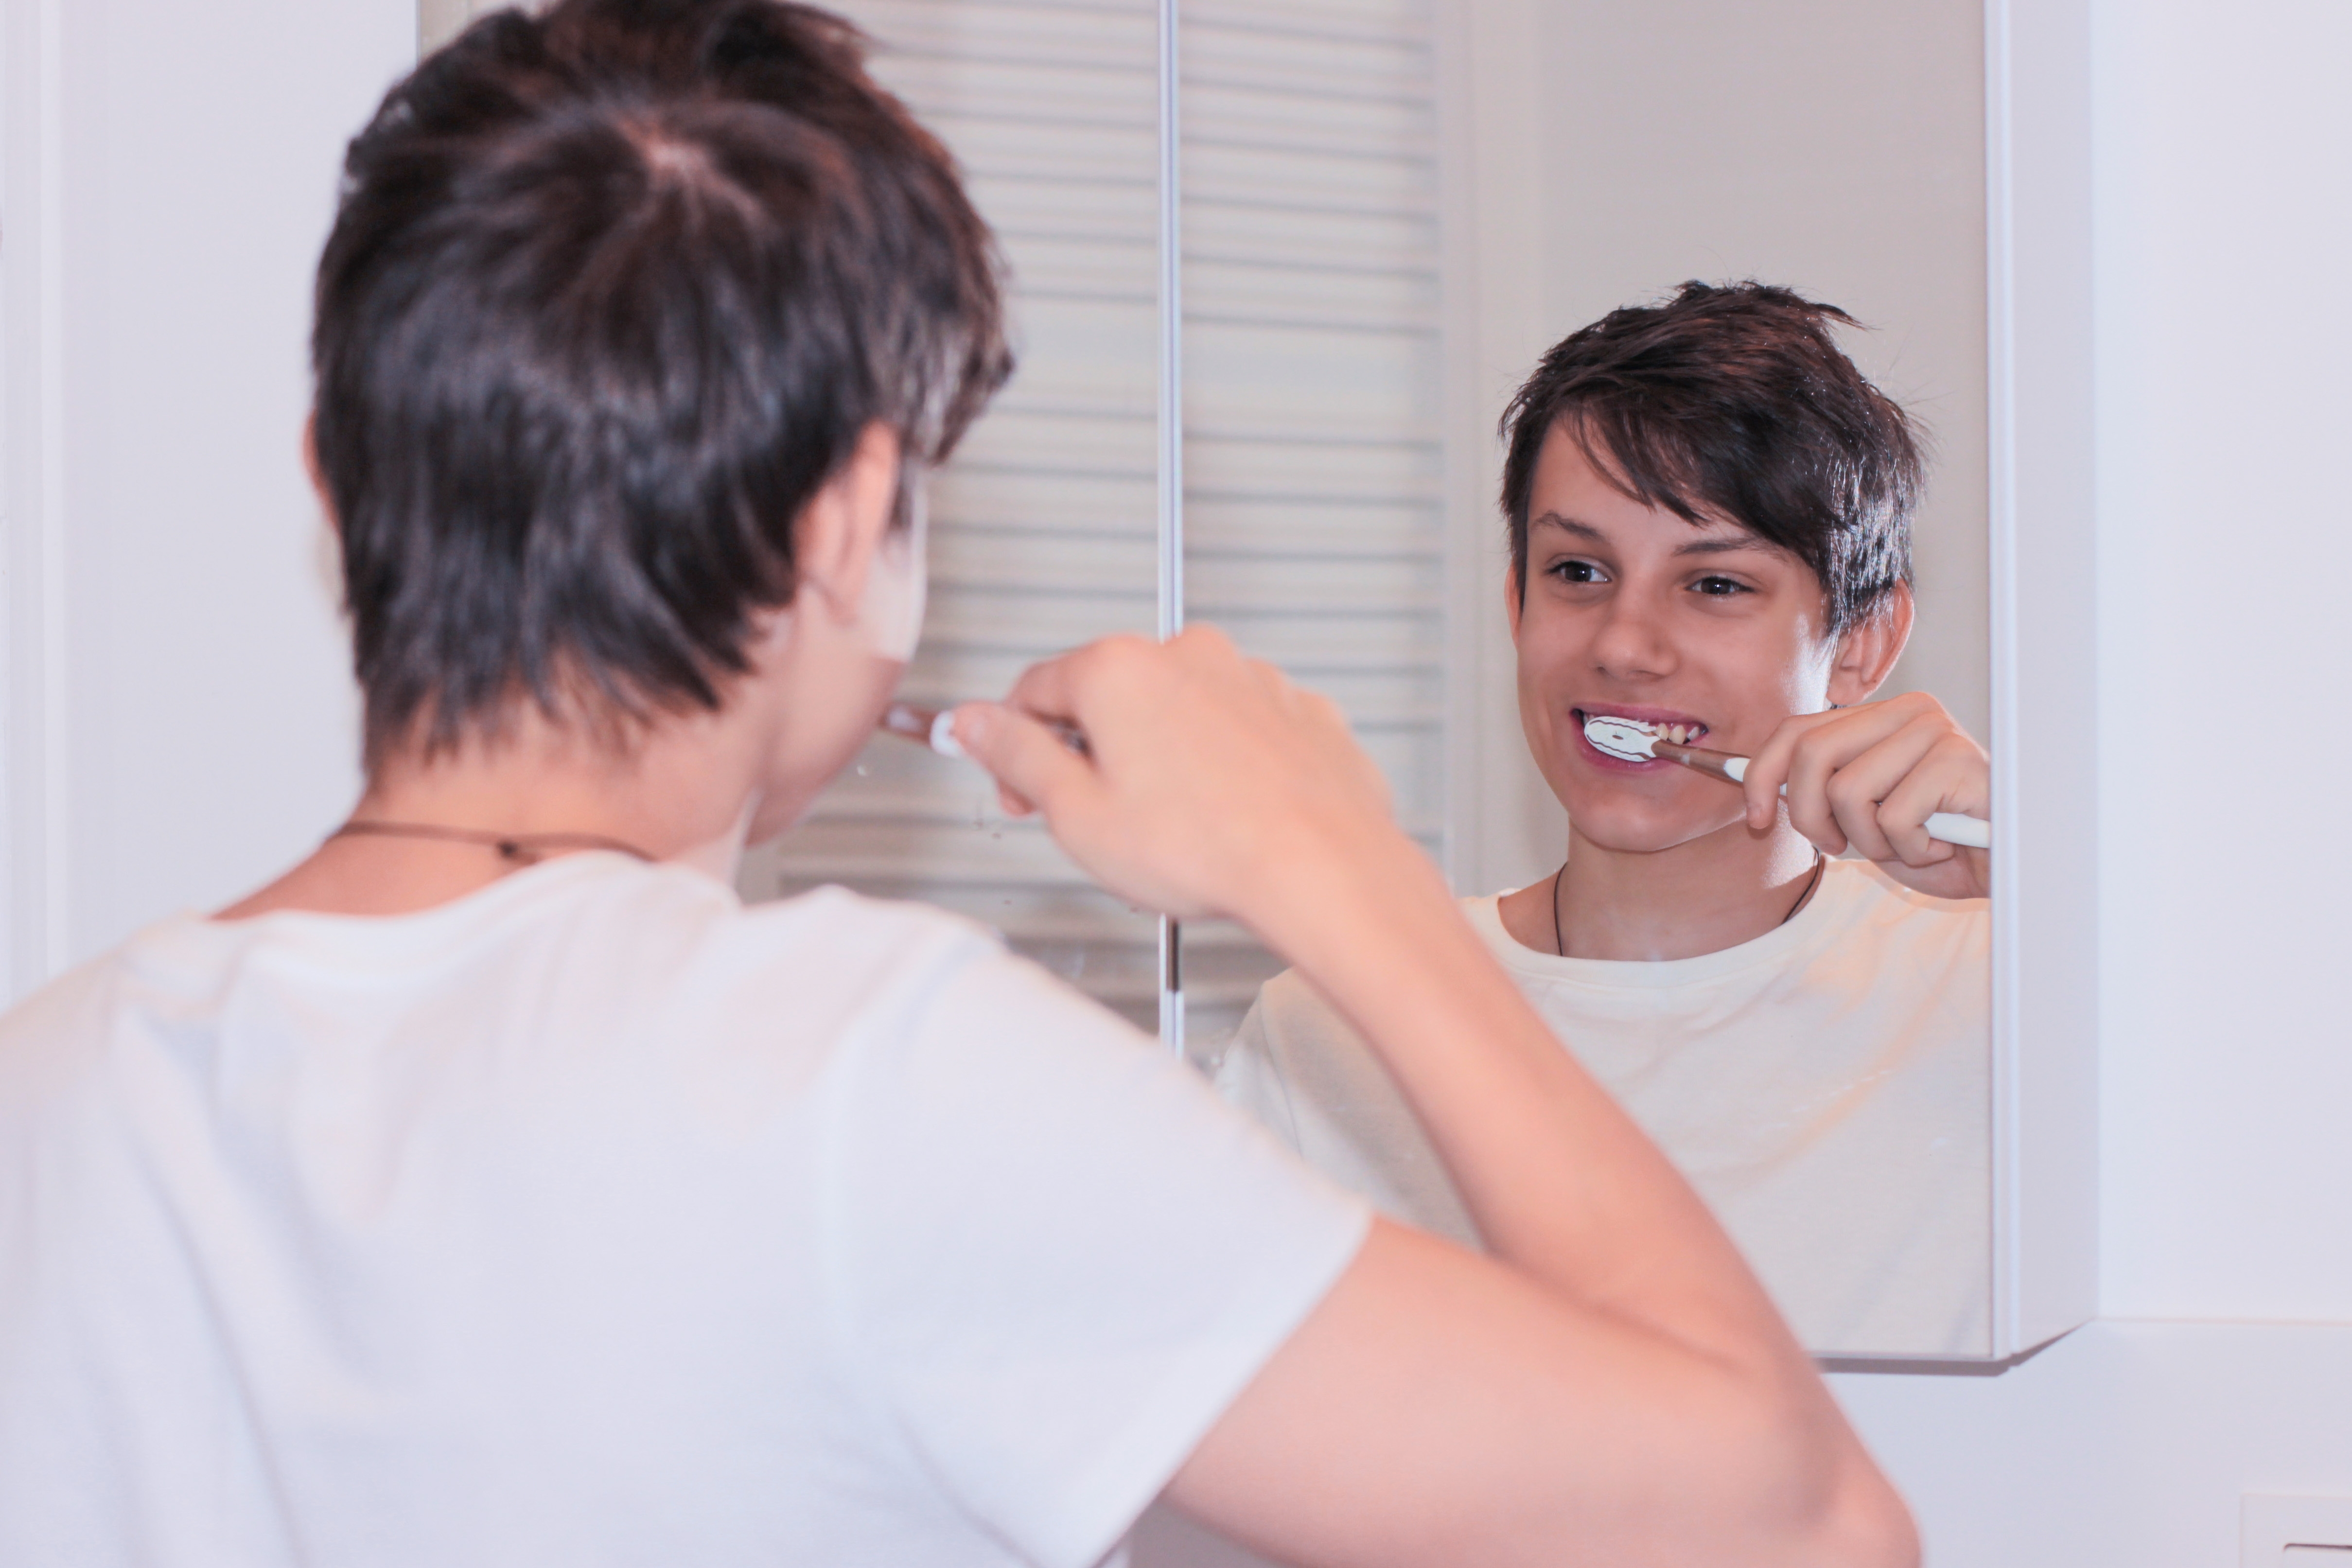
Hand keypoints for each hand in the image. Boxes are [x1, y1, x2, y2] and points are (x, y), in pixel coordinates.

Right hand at [950, 627, 1415, 927]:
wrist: (1324, 866)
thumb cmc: (1211, 847)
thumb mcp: (1077, 815)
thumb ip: (1016, 756)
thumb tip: (976, 723)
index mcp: (1118, 671)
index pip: (1034, 689)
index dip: (1015, 746)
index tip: (1020, 786)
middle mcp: (1188, 657)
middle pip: (1110, 696)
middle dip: (1093, 753)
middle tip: (1098, 819)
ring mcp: (1251, 679)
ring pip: (1179, 713)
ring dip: (1163, 758)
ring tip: (1173, 829)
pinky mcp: (1298, 711)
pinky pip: (1241, 732)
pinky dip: (1226, 765)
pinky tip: (1226, 815)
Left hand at [1741, 691, 1989, 899]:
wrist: (2004, 864)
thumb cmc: (1935, 840)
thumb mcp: (1864, 817)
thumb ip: (1821, 793)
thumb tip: (1761, 789)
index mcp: (1878, 717)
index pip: (1795, 730)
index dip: (1760, 775)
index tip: (1757, 819)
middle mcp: (1907, 711)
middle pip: (1811, 755)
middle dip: (1808, 815)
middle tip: (1838, 846)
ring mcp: (1934, 731)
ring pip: (1848, 792)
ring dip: (1868, 839)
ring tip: (1907, 842)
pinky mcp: (1957, 760)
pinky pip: (1895, 817)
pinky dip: (1909, 848)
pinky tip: (1938, 843)